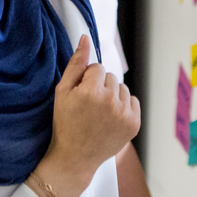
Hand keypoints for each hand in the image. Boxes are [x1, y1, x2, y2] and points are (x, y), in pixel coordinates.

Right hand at [44, 35, 141, 181]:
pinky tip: (110, 118)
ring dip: (113, 95)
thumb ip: (76, 64)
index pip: (97, 67)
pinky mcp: (134, 124)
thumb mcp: (62, 92)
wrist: (75, 158)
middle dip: (100, 86)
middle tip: (89, 106)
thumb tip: (85, 38)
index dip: (87, 80)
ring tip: (99, 113)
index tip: (81, 95)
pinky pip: (133, 101)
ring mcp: (124, 114)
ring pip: (123, 88)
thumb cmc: (65, 123)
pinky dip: (124, 106)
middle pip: (111, 77)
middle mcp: (111, 102)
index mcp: (91, 92)